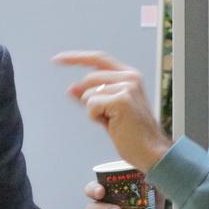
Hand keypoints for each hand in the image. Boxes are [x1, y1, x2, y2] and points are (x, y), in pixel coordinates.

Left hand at [53, 50, 172, 171]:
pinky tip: (113, 124)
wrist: (151, 151)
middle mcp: (130, 77)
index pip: (98, 59)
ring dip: (95, 111)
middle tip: (107, 117)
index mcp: (129, 76)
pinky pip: (91, 105)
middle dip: (88, 99)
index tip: (58, 59)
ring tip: (114, 121)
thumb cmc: (132, 133)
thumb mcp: (108, 110)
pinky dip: (96, 117)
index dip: (76, 58)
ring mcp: (127, 87)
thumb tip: (72, 89)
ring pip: (88, 94)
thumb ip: (91, 96)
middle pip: (89, 79)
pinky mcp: (122, 99)